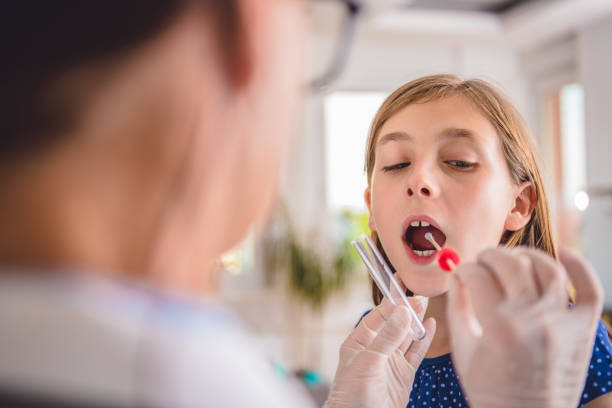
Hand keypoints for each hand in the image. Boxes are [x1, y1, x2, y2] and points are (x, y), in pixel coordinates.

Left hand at [324, 296, 435, 407]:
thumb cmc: (352, 394)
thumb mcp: (368, 361)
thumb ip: (387, 336)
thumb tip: (403, 311)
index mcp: (359, 341)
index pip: (377, 315)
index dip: (390, 299)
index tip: (400, 282)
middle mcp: (376, 349)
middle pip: (394, 323)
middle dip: (406, 308)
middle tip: (420, 293)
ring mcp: (391, 362)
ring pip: (407, 336)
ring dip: (416, 320)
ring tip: (426, 302)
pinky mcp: (404, 375)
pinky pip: (416, 352)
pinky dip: (424, 339)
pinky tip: (431, 325)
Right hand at [447, 247, 602, 407]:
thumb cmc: (491, 390)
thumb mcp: (463, 350)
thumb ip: (457, 307)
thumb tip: (454, 276)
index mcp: (497, 327)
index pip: (476, 276)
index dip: (463, 269)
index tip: (461, 273)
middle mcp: (532, 320)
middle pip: (510, 263)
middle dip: (489, 255)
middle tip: (481, 261)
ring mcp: (561, 323)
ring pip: (548, 268)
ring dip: (526, 255)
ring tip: (513, 259)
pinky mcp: (582, 331)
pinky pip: (589, 290)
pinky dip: (581, 267)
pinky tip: (565, 255)